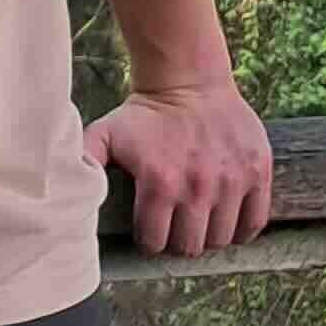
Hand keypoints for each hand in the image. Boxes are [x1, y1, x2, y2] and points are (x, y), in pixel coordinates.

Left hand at [84, 77, 272, 256]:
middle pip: (189, 246)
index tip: (149, 230)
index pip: (154, 243)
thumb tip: (69, 194)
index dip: (148, 240)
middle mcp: (197, 187)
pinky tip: (225, 216)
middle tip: (174, 226)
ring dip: (207, 235)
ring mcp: (230, 181)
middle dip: (177, 241)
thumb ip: (85, 163)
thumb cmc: (144, 112)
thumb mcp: (105, 134)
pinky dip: (241, 228)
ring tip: (197, 219)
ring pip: (220, 239)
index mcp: (159, 183)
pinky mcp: (257, 172)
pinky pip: (254, 222)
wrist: (188, 79)